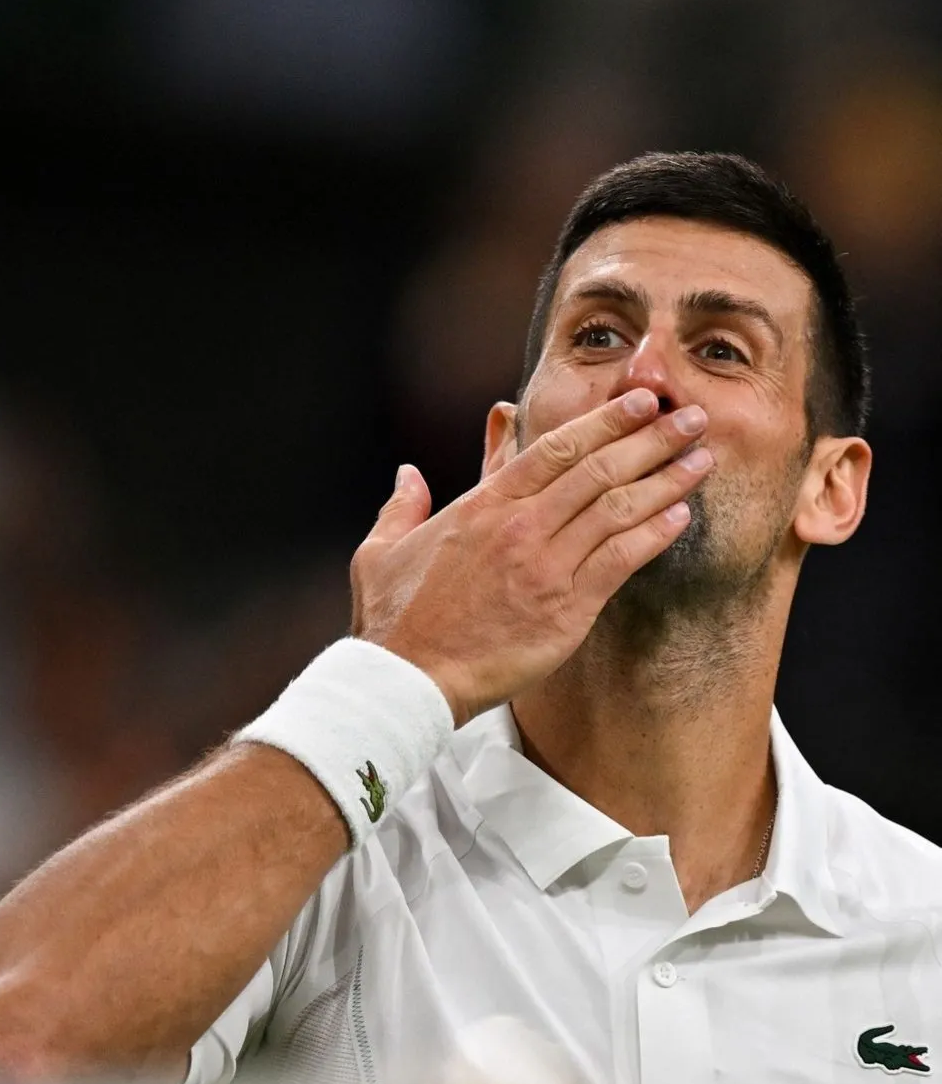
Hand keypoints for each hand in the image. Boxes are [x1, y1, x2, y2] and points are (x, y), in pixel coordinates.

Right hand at [350, 389, 712, 725]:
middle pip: (598, 469)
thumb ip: (402, 507)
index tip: (640, 403)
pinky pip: (620, 561)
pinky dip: (653, 535)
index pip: (555, 449)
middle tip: (693, 418)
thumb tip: (407, 476)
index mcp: (483, 507)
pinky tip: (680, 518)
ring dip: (666, 481)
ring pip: (617, 509)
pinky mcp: (566, 608)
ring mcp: (545, 566)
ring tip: (701, 460)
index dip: (605, 421)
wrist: (407, 679)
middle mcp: (520, 527)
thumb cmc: (394, 621)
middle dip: (651, 438)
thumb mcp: (381, 550)